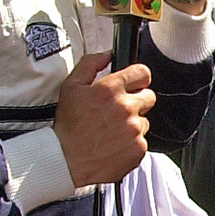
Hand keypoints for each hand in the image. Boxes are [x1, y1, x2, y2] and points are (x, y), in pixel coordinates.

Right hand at [53, 52, 153, 186]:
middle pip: (149, 96)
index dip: (138, 78)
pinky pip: (142, 141)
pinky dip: (131, 143)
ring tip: (111, 131)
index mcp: (110, 89)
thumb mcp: (71, 87)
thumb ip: (91, 64)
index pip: (142, 73)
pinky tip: (114, 144)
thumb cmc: (67, 126)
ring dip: (132, 124)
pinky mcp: (138, 149)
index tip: (135, 84)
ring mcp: (134, 129)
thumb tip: (107, 55)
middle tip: (118, 111)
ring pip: (145, 121)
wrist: (66, 160)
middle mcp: (125, 108)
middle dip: (136, 101)